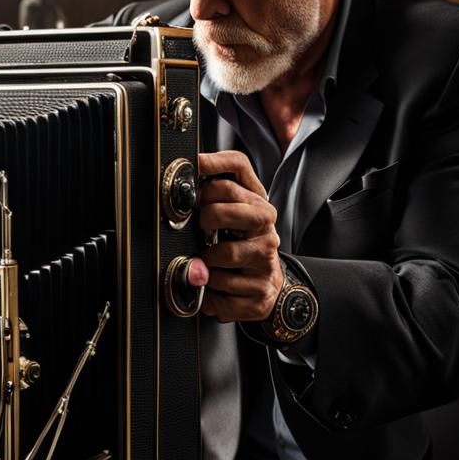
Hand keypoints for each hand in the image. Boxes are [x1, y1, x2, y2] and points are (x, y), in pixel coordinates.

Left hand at [191, 150, 282, 322]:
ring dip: (205, 262)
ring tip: (207, 262)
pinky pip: (221, 292)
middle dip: (206, 217)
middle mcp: (266, 229)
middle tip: (202, 226)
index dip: (211, 165)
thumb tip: (189, 175)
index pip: (237, 169)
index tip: (194, 172)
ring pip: (223, 255)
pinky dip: (208, 292)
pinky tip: (213, 287)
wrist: (268, 287)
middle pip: (227, 210)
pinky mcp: (259, 294)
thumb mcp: (235, 216)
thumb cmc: (244, 246)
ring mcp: (265, 261)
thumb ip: (215, 194)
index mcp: (258, 204)